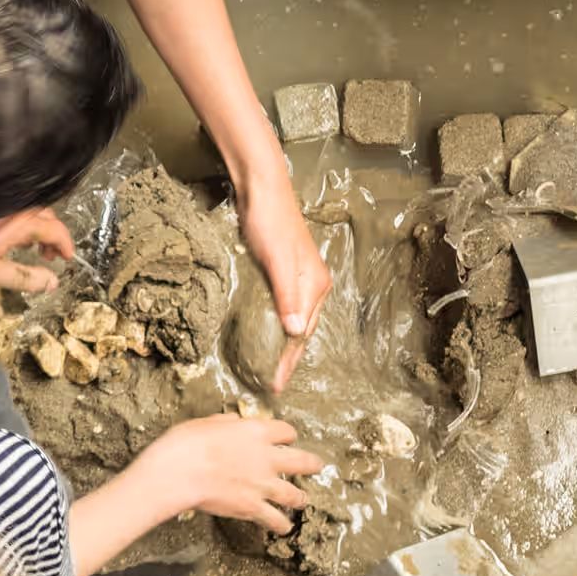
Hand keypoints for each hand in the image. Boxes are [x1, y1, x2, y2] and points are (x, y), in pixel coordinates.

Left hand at [0, 207, 75, 294]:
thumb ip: (23, 278)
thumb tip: (52, 283)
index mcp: (20, 223)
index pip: (54, 230)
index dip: (65, 244)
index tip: (68, 257)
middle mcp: (15, 207)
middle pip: (46, 218)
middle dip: (53, 237)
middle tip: (51, 256)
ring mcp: (3, 202)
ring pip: (32, 212)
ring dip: (39, 229)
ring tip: (35, 248)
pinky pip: (18, 208)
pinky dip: (24, 222)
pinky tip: (14, 236)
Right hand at [139, 413, 323, 530]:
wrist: (179, 472)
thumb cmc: (187, 444)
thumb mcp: (207, 422)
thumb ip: (227, 423)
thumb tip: (233, 421)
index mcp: (256, 432)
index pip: (284, 431)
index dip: (287, 435)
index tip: (287, 438)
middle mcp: (266, 457)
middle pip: (300, 460)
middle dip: (311, 463)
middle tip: (317, 465)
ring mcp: (262, 484)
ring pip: (293, 493)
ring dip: (301, 497)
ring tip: (305, 500)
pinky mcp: (252, 507)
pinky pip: (274, 518)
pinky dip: (281, 525)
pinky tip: (284, 528)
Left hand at [236, 179, 329, 393]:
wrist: (261, 190)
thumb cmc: (270, 224)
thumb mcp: (278, 261)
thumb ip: (287, 296)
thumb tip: (294, 333)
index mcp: (315, 286)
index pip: (302, 334)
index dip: (289, 361)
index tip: (276, 385)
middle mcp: (312, 285)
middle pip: (302, 331)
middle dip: (289, 359)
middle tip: (271, 384)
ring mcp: (299, 278)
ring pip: (293, 320)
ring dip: (283, 343)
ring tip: (270, 365)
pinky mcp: (283, 272)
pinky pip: (283, 308)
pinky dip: (276, 325)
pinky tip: (266, 332)